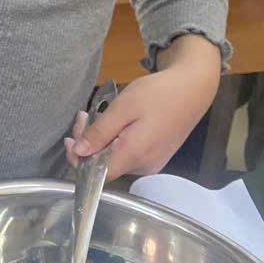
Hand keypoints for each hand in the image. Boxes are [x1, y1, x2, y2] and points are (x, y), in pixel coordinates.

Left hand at [64, 38, 218, 179]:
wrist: (192, 88)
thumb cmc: (158, 94)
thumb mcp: (123, 108)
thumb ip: (100, 133)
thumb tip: (79, 151)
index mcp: (136, 155)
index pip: (99, 174)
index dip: (80, 162)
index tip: (71, 140)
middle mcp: (145, 166)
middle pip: (105, 165)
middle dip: (87, 144)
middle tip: (83, 116)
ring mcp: (152, 162)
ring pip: (114, 159)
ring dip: (99, 140)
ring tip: (92, 115)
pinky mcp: (155, 155)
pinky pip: (127, 154)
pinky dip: (113, 141)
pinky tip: (111, 123)